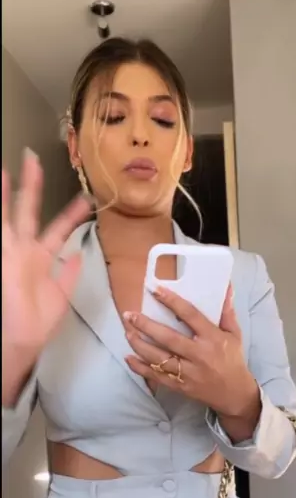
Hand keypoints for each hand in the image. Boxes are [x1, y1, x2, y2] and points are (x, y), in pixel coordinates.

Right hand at [2, 150, 90, 368]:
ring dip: (11, 189)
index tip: (85, 199)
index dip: (70, 214)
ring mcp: (12, 251)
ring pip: (12, 213)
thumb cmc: (39, 322)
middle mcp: (25, 250)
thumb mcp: (62, 295)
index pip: (58, 229)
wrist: (23, 339)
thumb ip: (69, 274)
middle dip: (32, 185)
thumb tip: (78, 254)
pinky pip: (2, 229)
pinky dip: (0, 209)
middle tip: (33, 158)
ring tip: (14, 163)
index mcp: (41, 258)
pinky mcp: (5, 256)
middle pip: (29, 210)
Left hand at [124, 283, 259, 419]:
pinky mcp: (180, 386)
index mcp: (213, 339)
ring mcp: (188, 372)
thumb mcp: (234, 334)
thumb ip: (226, 312)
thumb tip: (226, 287)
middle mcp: (199, 355)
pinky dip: (140, 368)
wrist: (234, 394)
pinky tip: (129, 358)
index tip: (155, 290)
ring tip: (128, 333)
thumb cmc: (233, 360)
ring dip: (140, 345)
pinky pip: (157, 376)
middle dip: (146, 326)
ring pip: (159, 358)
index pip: (190, 315)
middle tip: (129, 315)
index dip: (172, 301)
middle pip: (168, 338)